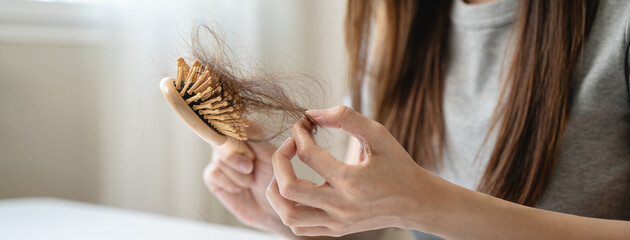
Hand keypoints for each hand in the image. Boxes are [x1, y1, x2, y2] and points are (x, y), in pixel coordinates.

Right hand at [203, 122, 288, 233]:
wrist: (274, 210)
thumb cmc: (277, 183)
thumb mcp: (272, 157)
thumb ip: (257, 138)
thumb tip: (242, 121)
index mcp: (249, 134)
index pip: (234, 121)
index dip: (234, 129)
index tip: (243, 142)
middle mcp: (232, 144)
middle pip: (221, 138)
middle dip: (235, 155)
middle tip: (250, 167)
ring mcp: (222, 160)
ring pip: (219, 158)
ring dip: (238, 174)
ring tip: (251, 181)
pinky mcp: (214, 177)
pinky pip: (213, 173)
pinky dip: (228, 182)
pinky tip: (240, 189)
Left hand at [266, 106, 448, 236]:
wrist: (415, 202)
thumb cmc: (397, 165)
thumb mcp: (379, 135)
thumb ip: (347, 118)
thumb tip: (312, 113)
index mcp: (352, 180)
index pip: (308, 155)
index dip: (299, 134)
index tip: (301, 125)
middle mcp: (341, 205)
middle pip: (289, 189)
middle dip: (279, 162)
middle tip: (287, 147)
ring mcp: (337, 222)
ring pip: (289, 215)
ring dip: (276, 192)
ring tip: (282, 173)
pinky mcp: (336, 230)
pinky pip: (300, 227)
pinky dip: (288, 209)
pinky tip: (295, 191)